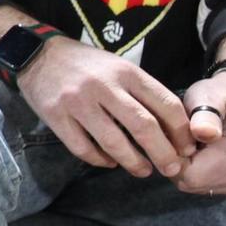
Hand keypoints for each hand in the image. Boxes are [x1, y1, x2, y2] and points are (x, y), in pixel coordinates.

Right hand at [16, 38, 195, 177]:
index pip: (165, 103)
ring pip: (113, 141)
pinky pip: (83, 148)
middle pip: (143, 126)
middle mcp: (103, 86)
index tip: (187, 148)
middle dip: (163, 153)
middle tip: (172, 169)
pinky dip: (100, 160)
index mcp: (126, 72)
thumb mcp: (119, 68)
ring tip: (143, 170)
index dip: (181, 131)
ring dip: (133, 162)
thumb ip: (142, 93)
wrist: (38, 54)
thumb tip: (172, 128)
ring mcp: (77, 102)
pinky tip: (109, 162)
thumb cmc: (87, 65)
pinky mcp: (55, 116)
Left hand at [171, 72, 225, 196]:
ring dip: (187, 167)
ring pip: (195, 186)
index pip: (189, 175)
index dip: (174, 157)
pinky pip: (206, 186)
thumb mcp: (208, 96)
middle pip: (190, 183)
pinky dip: (198, 172)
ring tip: (193, 143)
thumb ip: (204, 115)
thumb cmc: (219, 96)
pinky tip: (202, 153)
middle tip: (182, 138)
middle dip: (178, 162)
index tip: (175, 136)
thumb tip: (203, 132)